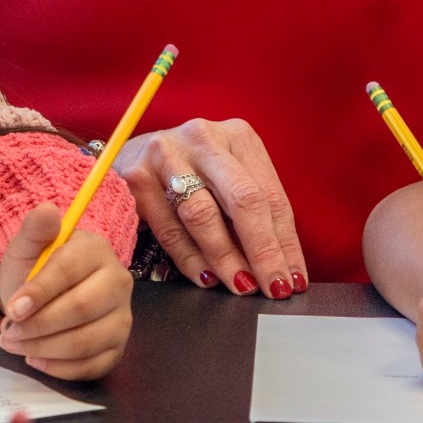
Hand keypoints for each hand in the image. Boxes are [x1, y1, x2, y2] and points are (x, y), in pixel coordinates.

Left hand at [0, 204, 132, 380]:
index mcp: (96, 249)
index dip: (39, 291)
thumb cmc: (34, 269)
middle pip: (81, 308)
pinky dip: (59, 368)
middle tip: (8, 334)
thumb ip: (34, 229)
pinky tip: (36, 358)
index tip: (12, 310)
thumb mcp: (26, 247)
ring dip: (44, 349)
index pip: (69, 270)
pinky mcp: (118, 347)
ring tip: (16, 345)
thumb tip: (47, 210)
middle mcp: (118, 281)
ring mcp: (122, 316)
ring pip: (86, 341)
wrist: (40, 299)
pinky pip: (92, 366)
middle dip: (38, 325)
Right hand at [113, 118, 305, 297]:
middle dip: (263, 250)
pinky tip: (207, 278)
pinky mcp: (135, 176)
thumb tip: (281, 266)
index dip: (286, 241)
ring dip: (226, 258)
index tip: (294, 278)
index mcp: (236, 135)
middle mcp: (203, 138)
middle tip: (274, 287)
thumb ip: (251, 212)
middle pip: (243, 199)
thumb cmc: (190, 173)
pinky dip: (191, 259)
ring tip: (242, 286)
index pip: (270, 194)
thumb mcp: (226, 178)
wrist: (128, 156)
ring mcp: (166, 153)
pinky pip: (169, 229)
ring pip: (203, 215)